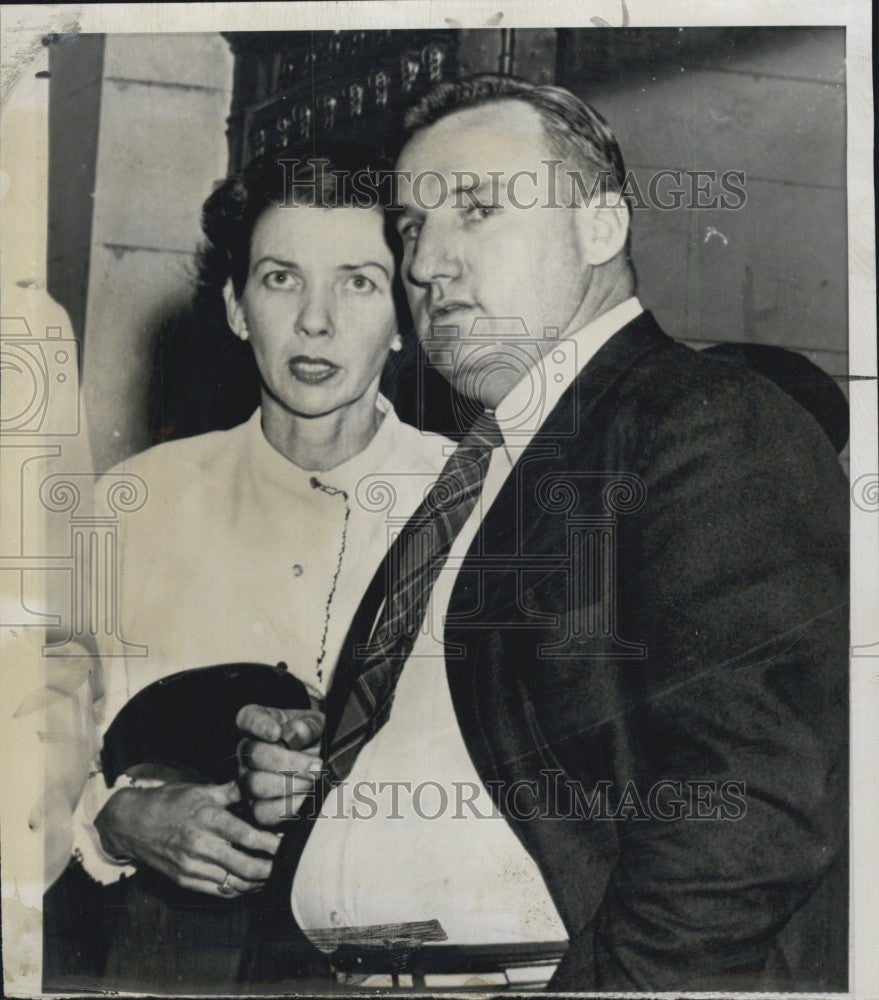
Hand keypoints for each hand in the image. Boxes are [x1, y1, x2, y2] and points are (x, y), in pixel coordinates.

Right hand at [94, 780, 280, 896]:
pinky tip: (250, 882)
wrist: (132, 823)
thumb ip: (233, 791)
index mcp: (208, 819)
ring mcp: (192, 866)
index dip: (270, 842)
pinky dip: (238, 889)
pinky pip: (219, 890)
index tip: (286, 842)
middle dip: (270, 867)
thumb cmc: (170, 802)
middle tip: (286, 862)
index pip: (247, 835)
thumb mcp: (201, 790)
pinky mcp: (185, 880)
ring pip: (234, 882)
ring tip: (272, 873)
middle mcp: (201, 845)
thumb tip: (260, 783)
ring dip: (257, 881)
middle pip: (245, 865)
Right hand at [236, 705, 324, 825]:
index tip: (277, 732)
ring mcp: (246, 779)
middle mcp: (244, 750)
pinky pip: (263, 813)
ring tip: (313, 781)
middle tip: (316, 765)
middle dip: (289, 762)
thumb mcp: (313, 722)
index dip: (260, 725)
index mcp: (255, 721)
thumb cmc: (310, 735)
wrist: (315, 756)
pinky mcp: (255, 806)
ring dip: (290, 785)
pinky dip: (288, 806)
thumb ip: (308, 725)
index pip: (248, 718)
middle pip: (254, 756)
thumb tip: (298, 733)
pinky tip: (305, 797)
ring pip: (256, 786)